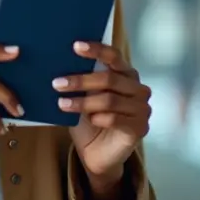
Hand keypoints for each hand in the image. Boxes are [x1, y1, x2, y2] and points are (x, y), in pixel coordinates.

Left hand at [57, 42, 151, 179]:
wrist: (97, 153)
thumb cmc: (90, 120)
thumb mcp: (84, 96)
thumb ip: (81, 81)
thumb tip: (60, 64)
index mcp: (126, 74)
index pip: (114, 56)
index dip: (96, 50)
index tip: (75, 46)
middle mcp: (138, 89)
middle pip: (109, 78)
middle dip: (81, 80)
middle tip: (57, 83)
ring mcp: (142, 109)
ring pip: (109, 100)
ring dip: (83, 102)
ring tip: (62, 103)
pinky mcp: (139, 128)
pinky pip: (116, 119)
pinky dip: (98, 118)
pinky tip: (89, 120)